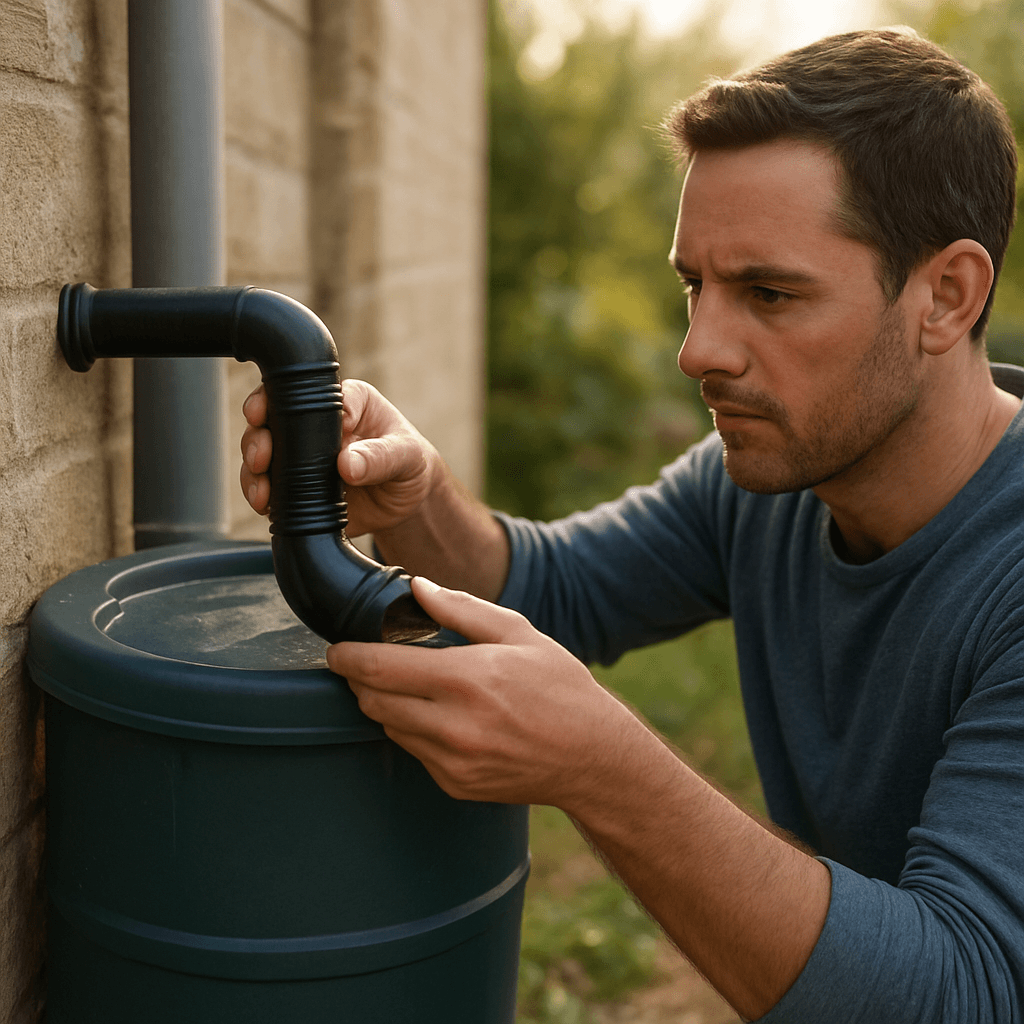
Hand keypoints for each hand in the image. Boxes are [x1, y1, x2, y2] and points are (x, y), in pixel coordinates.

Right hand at [240, 379, 441, 535]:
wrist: (407, 502)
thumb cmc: (410, 464)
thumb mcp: (407, 457)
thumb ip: (381, 457)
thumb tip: (347, 464)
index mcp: (347, 401)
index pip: (312, 391)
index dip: (285, 399)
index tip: (276, 416)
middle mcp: (316, 422)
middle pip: (273, 416)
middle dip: (258, 433)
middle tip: (261, 455)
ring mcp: (302, 453)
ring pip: (263, 450)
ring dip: (253, 466)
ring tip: (260, 485)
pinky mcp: (296, 484)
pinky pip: (268, 484)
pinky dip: (260, 492)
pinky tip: (263, 502)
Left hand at [327, 577, 644, 806]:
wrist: (592, 755)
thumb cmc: (559, 686)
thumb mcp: (518, 633)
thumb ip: (461, 609)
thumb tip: (416, 587)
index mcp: (467, 678)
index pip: (379, 669)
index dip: (346, 657)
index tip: (337, 649)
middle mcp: (454, 725)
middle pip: (372, 700)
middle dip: (360, 680)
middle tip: (366, 663)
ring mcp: (452, 761)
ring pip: (387, 727)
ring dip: (385, 704)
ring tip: (408, 685)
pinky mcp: (455, 784)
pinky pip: (413, 752)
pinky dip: (413, 730)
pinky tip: (441, 715)